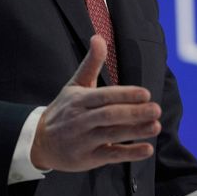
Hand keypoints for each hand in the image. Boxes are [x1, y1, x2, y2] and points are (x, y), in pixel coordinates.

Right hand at [30, 35, 160, 171]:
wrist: (40, 141)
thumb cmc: (64, 110)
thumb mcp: (74, 85)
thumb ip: (91, 63)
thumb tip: (98, 37)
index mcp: (79, 100)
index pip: (104, 96)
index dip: (125, 95)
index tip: (146, 94)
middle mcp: (80, 120)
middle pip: (109, 116)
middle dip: (134, 113)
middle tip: (156, 109)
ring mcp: (83, 140)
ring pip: (111, 135)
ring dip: (135, 131)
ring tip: (156, 126)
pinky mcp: (88, 158)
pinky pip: (110, 156)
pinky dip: (129, 153)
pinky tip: (147, 149)